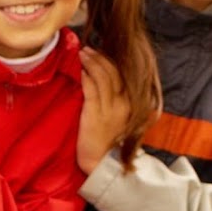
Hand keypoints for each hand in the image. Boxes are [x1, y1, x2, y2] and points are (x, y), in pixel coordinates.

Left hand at [77, 47, 130, 173]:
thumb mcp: (117, 117)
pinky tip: (81, 70)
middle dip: (99, 57)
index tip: (99, 52)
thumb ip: (115, 99)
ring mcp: (110, 109)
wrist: (99, 162)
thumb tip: (102, 77)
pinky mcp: (95, 114)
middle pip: (113, 72)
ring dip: (91, 62)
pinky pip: (91, 89)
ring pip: (102, 77)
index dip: (109, 61)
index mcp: (130, 103)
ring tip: (82, 54)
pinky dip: (86, 77)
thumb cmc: (105, 139)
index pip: (122, 75)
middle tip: (87, 49)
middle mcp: (123, 104)